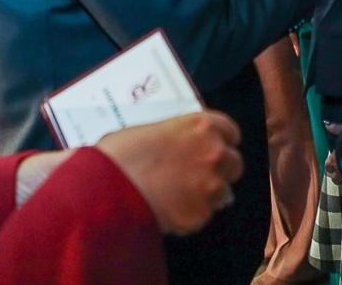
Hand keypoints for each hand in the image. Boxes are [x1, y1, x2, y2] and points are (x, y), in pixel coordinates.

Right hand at [97, 111, 243, 234]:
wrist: (108, 188)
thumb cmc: (120, 155)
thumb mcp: (149, 131)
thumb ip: (174, 137)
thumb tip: (175, 147)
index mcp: (201, 126)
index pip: (230, 131)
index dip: (222, 141)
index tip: (215, 147)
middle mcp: (213, 152)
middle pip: (233, 163)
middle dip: (219, 170)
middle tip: (198, 176)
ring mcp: (211, 185)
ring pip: (223, 193)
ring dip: (207, 195)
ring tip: (180, 197)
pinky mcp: (201, 214)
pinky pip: (203, 215)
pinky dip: (191, 215)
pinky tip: (169, 210)